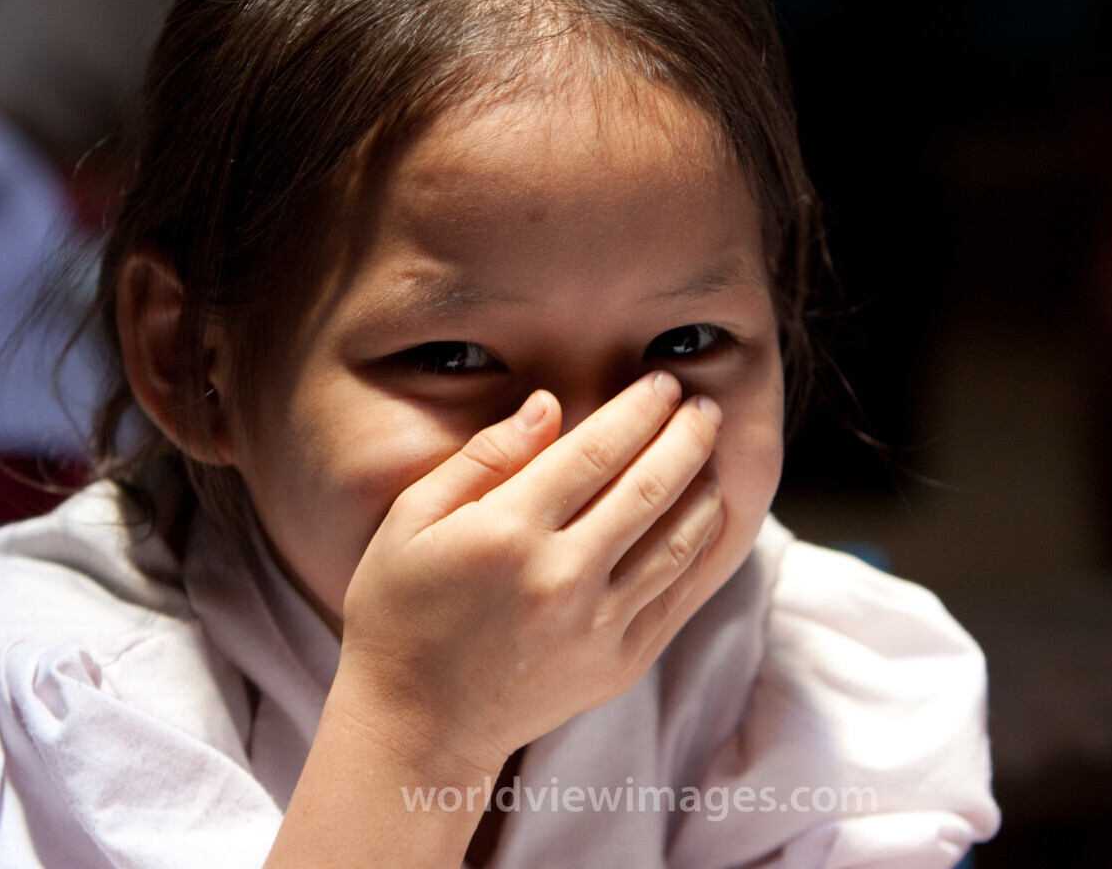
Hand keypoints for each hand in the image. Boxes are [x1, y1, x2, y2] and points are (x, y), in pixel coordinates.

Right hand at [335, 372, 724, 777]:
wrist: (415, 727)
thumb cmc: (399, 613)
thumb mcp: (411, 521)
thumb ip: (483, 459)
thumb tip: (548, 406)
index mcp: (507, 532)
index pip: (596, 451)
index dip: (638, 410)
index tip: (661, 384)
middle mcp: (560, 577)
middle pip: (649, 488)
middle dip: (687, 437)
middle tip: (705, 406)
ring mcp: (596, 627)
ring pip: (678, 542)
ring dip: (705, 489)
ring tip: (712, 455)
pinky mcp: (617, 666)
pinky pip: (676, 595)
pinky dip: (699, 550)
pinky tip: (702, 520)